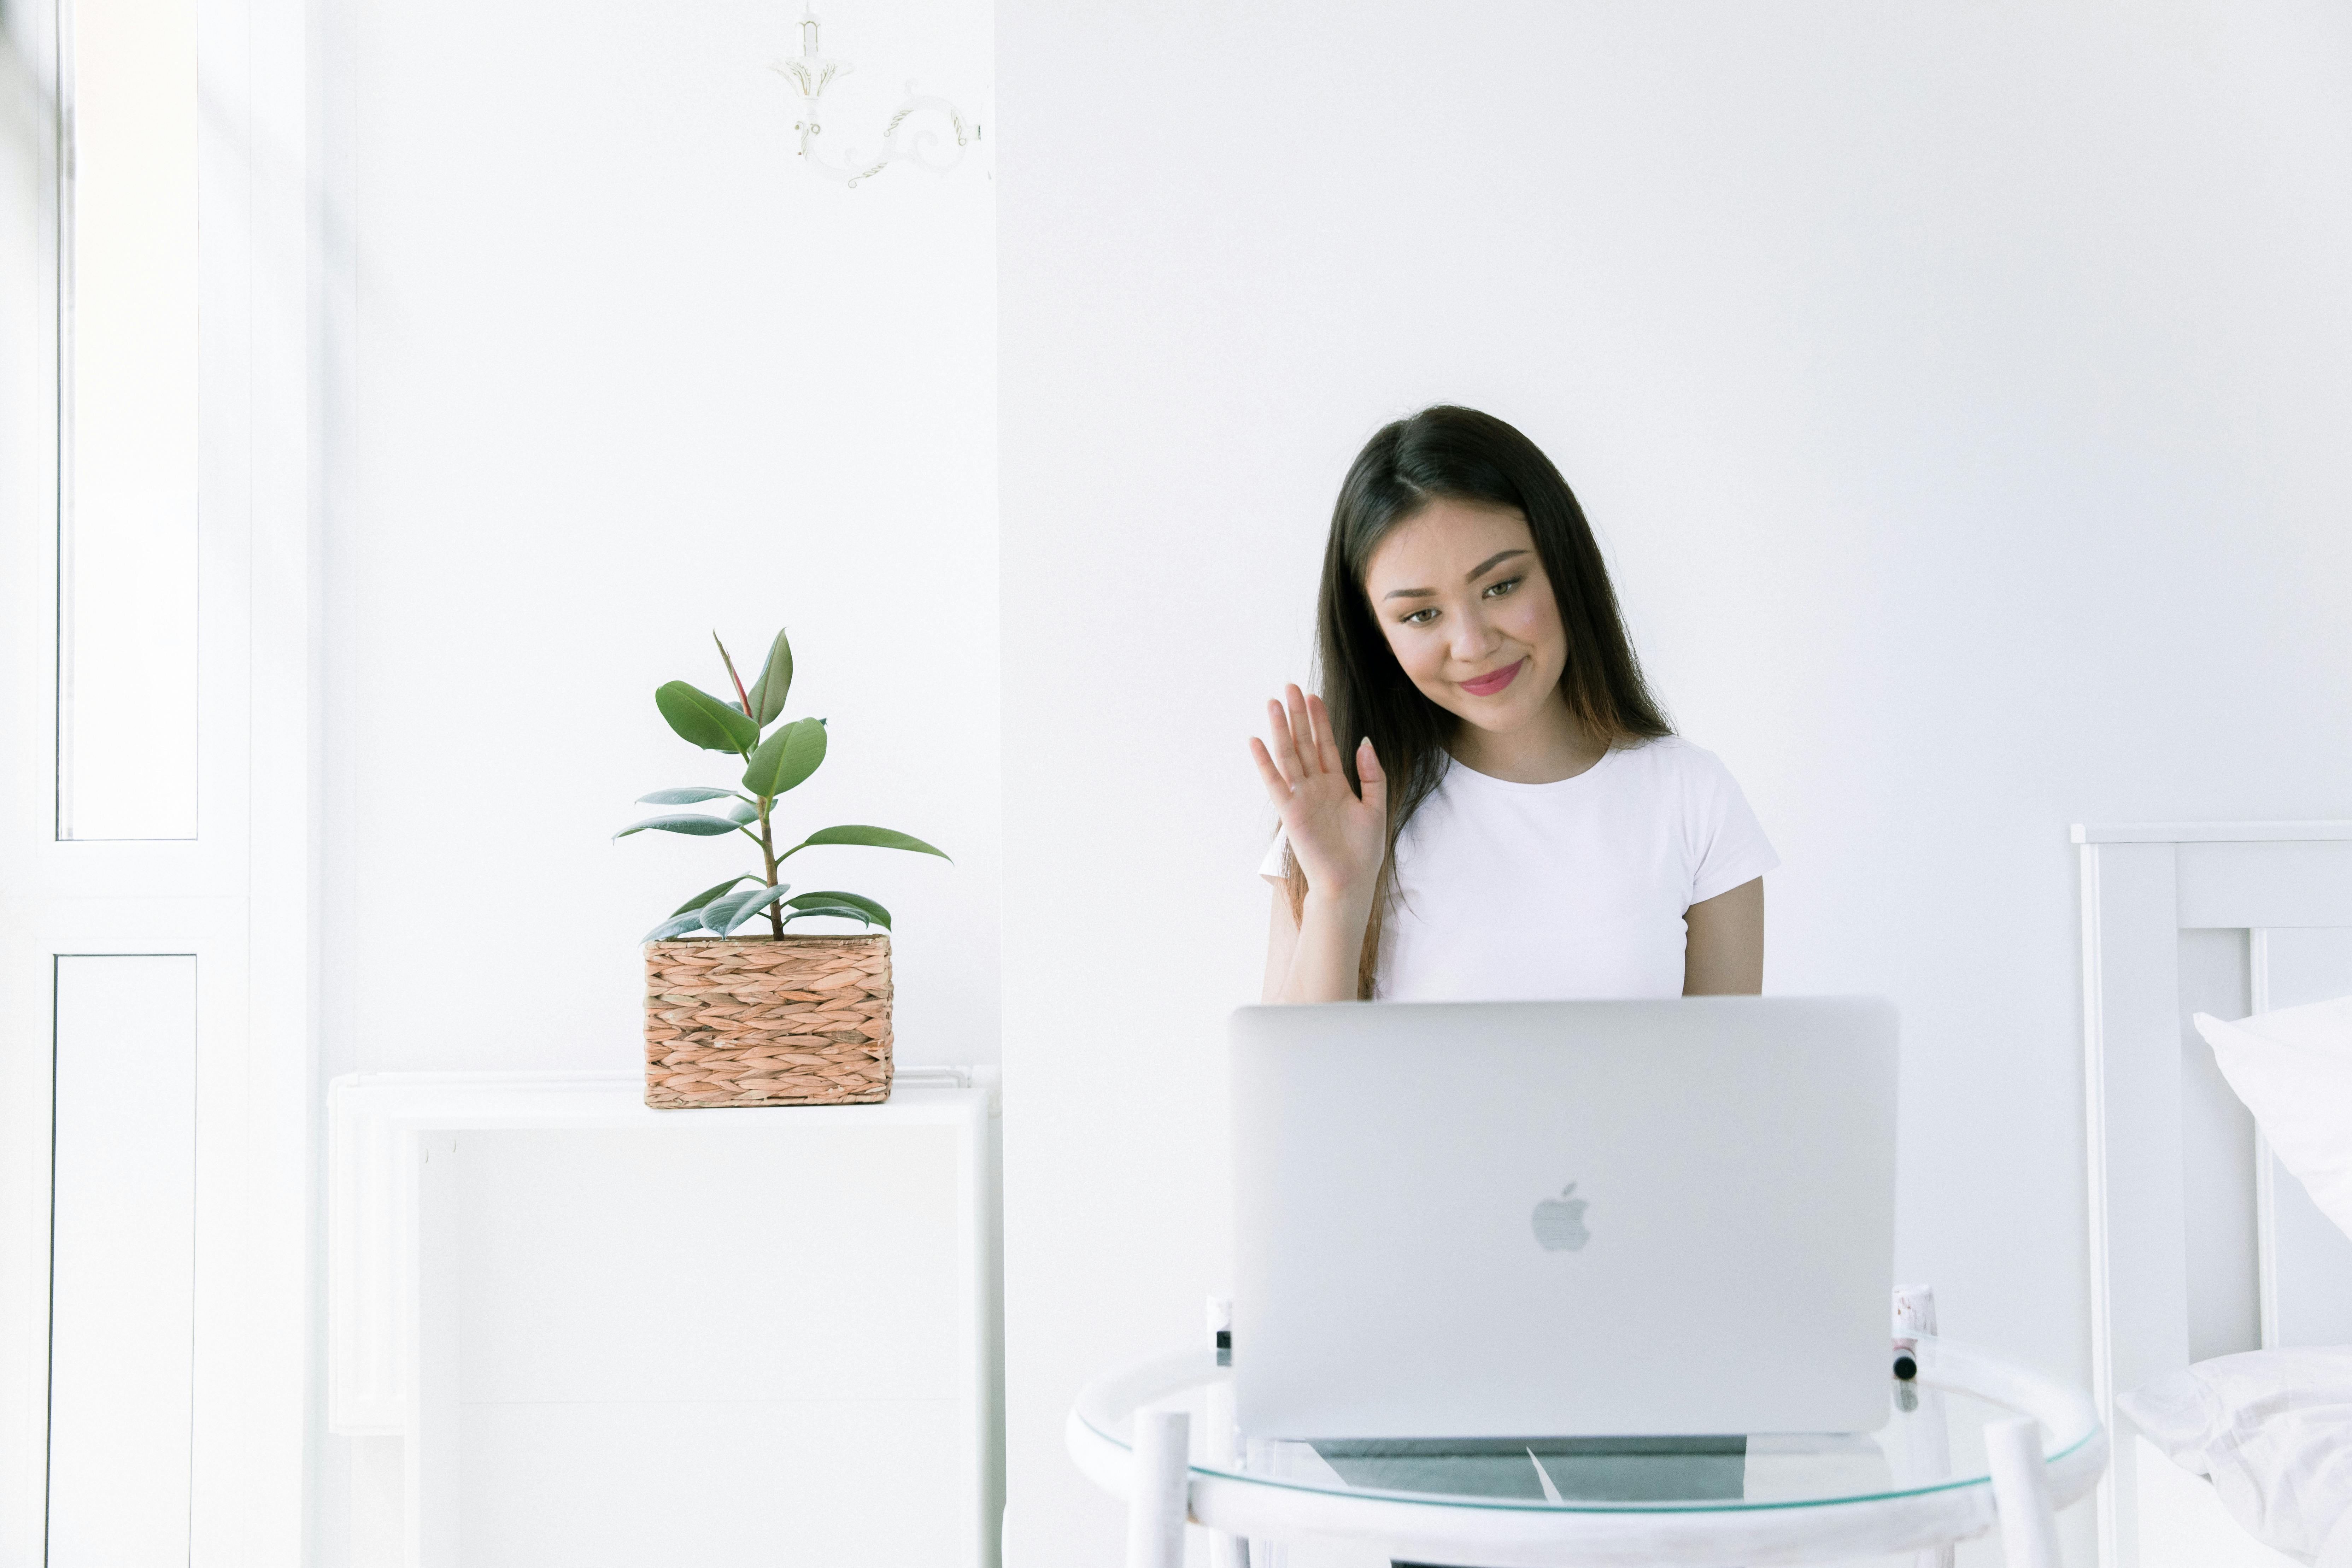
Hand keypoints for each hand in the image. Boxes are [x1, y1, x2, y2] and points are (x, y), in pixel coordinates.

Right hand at [1249, 685, 1386, 904]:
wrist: (1350, 883)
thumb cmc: (1363, 852)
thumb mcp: (1377, 807)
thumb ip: (1372, 774)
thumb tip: (1364, 742)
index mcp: (1337, 785)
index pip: (1325, 745)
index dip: (1320, 720)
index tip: (1314, 696)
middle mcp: (1316, 787)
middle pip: (1304, 743)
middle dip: (1298, 715)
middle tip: (1290, 687)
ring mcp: (1301, 797)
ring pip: (1289, 755)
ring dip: (1280, 729)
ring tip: (1273, 702)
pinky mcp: (1290, 812)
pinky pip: (1275, 782)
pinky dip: (1264, 762)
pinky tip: (1256, 740)